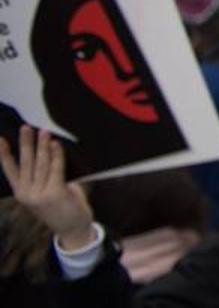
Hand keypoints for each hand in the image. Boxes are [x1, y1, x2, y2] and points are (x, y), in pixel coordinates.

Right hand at [0, 126, 96, 249]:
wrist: (73, 229)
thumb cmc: (61, 207)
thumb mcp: (45, 193)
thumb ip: (42, 177)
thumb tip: (47, 151)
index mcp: (21, 194)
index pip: (10, 171)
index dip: (5, 155)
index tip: (0, 140)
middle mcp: (27, 194)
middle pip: (26, 163)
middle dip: (26, 143)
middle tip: (26, 127)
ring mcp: (40, 194)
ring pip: (41, 163)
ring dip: (43, 145)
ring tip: (44, 131)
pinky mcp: (55, 192)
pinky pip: (56, 168)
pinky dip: (57, 154)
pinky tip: (57, 144)